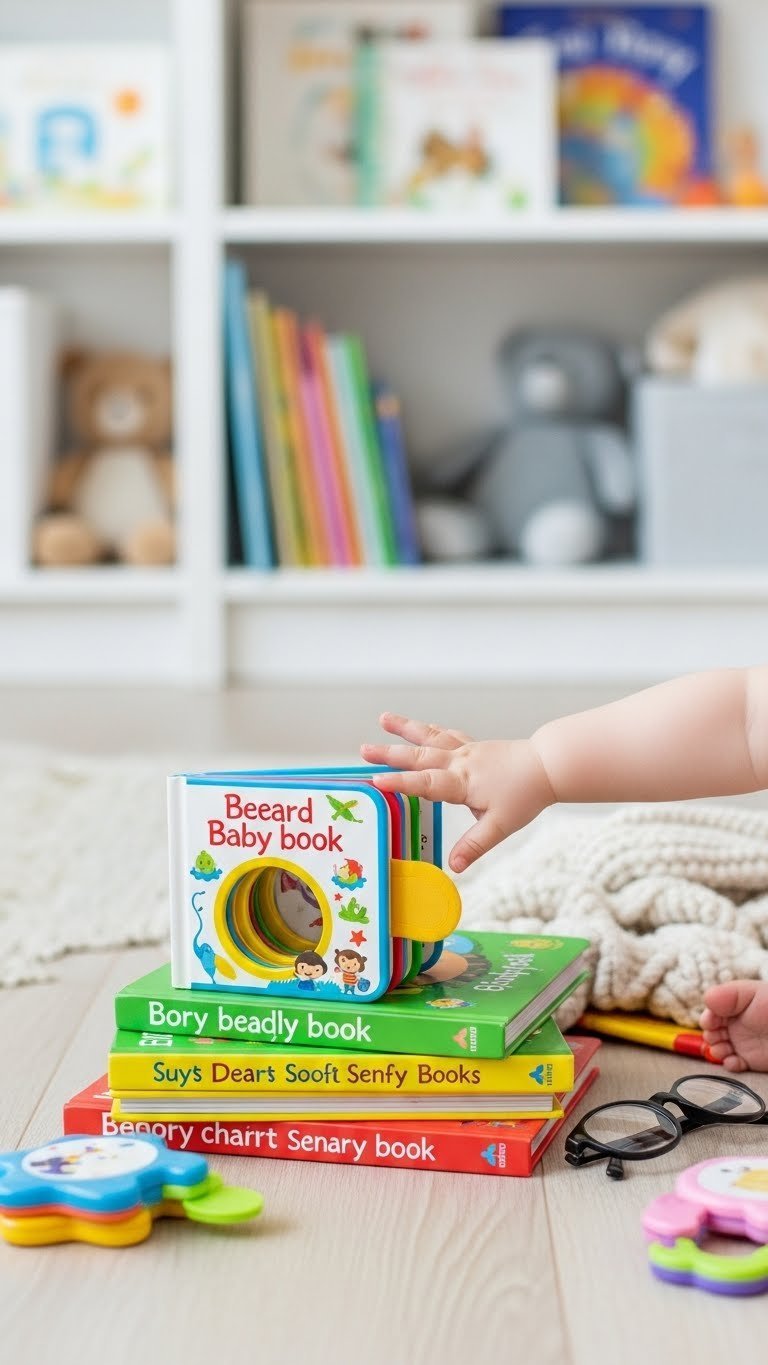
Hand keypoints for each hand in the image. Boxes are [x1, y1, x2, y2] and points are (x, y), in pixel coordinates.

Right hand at [360, 714, 554, 872]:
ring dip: (404, 729)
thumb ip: (474, 845)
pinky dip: (428, 729)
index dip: (400, 783)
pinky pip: (445, 734)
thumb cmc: (525, 795)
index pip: (425, 783)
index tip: (375, 781)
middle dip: (390, 754)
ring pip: (430, 736)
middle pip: (420, 756)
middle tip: (363, 750)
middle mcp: (460, 762)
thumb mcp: (500, 826)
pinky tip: (418, 727)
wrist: (548, 766)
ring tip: (382, 719)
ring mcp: (466, 750)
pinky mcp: (473, 746)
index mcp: (463, 782)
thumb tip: (453, 866)